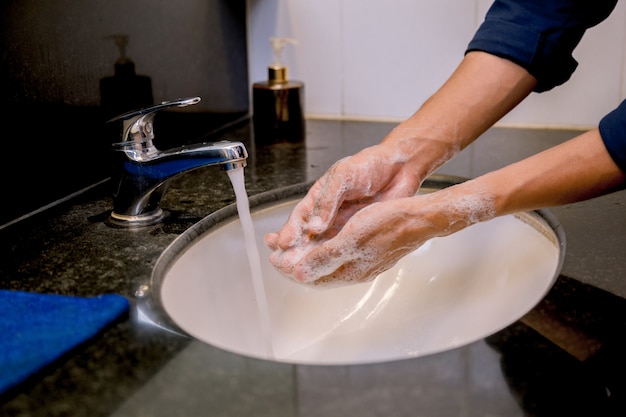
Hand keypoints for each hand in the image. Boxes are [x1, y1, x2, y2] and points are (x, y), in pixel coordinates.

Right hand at [265, 141, 422, 278]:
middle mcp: (329, 214)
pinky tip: (325, 270)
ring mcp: (344, 226)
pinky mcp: (359, 235)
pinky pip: (343, 250)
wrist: (401, 168)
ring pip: (323, 247)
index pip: (300, 217)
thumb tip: (313, 227)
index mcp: (320, 197)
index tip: (282, 244)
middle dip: (295, 251)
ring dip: (311, 260)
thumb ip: (328, 201)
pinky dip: (333, 261)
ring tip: (298, 272)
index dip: (290, 230)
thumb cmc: (370, 165)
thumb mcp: (343, 176)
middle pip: (307, 236)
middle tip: (283, 264)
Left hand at [268, 196, 433, 285]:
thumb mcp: (350, 241)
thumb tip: (298, 273)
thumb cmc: (388, 225)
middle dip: (294, 261)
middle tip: (275, 252)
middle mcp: (353, 269)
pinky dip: (322, 246)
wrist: (420, 217)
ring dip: (306, 253)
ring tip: (290, 244)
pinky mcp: (367, 248)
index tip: (273, 258)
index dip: (289, 268)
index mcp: (348, 271)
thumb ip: (323, 258)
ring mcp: (362, 260)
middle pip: (316, 271)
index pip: (310, 277)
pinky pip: (337, 252)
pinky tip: (319, 238)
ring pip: (326, 260)